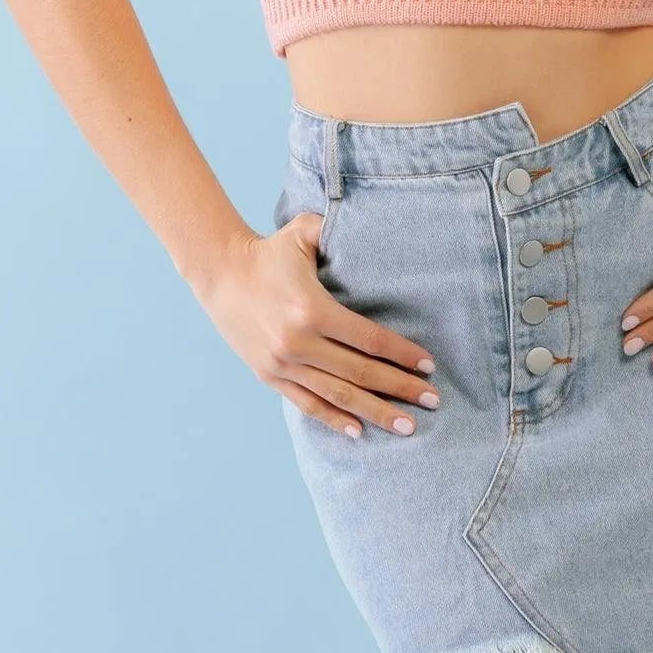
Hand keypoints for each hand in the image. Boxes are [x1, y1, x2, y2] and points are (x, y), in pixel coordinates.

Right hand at [201, 216, 440, 438]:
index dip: (402, 354)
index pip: (369, 339)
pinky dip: (334, 420)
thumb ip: (335, 228)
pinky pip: (308, 404)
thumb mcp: (302, 232)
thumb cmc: (268, 252)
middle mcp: (298, 343)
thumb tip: (373, 220)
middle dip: (401, 389)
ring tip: (407, 426)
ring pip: (338, 396)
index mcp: (312, 310)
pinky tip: (360, 432)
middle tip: (434, 401)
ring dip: (376, 412)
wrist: (219, 274)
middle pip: (361, 373)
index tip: (429, 365)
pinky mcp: (270, 377)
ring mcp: (283, 365)